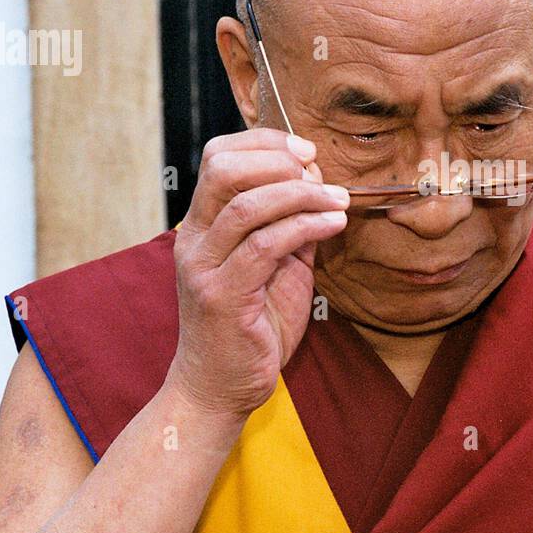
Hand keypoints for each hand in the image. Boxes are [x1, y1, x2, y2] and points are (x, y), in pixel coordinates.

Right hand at [168, 128, 348, 415]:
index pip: (218, 157)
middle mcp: (195, 239)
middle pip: (223, 169)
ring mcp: (204, 267)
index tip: (307, 150)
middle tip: (319, 169)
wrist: (219, 389)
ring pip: (247, 206)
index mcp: (203, 225)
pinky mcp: (222, 296)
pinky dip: (305, 226)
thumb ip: (292, 227)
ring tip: (337, 199)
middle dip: (278, 159)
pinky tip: (332, 225)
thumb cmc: (251, 328)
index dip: (264, 143)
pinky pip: (265, 246)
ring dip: (302, 194)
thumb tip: (321, 186)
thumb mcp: (278, 267)